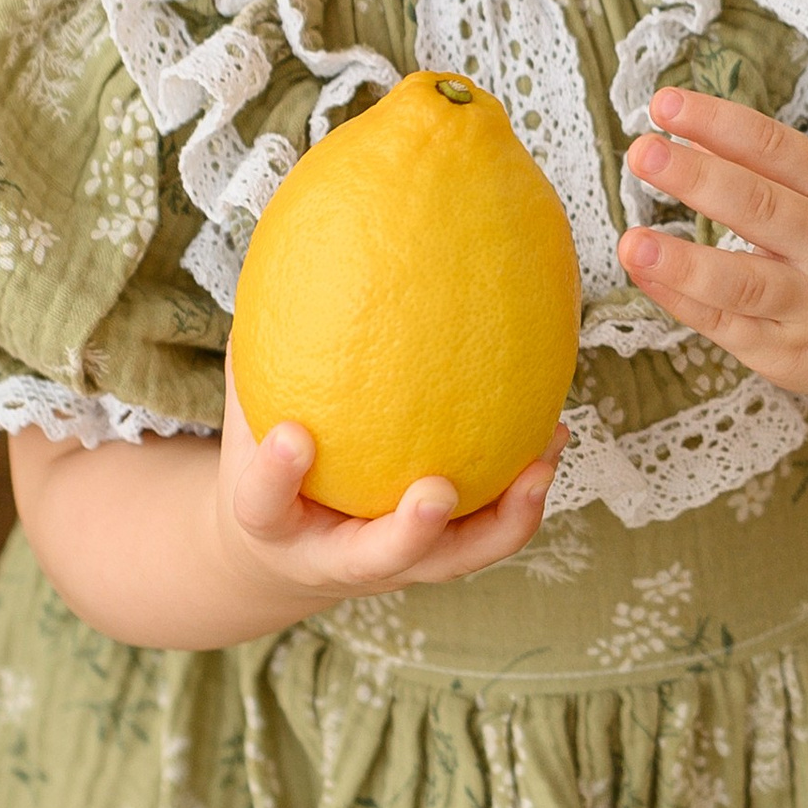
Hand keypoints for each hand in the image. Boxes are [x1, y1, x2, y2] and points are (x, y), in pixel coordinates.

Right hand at [216, 357, 563, 606]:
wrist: (287, 544)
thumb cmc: (269, 449)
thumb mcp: (253, 403)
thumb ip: (270, 343)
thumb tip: (297, 245)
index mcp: (270, 521)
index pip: (262, 503)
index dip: (275, 476)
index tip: (292, 436)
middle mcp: (336, 556)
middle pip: (374, 562)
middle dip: (409, 532)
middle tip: (436, 492)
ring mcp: (396, 562)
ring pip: (453, 559)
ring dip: (502, 518)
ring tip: (541, 461)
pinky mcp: (440, 553)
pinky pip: (489, 532)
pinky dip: (524, 493)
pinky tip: (554, 434)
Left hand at [618, 85, 807, 407]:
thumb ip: (766, 168)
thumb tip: (688, 134)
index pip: (775, 146)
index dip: (718, 122)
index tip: (666, 104)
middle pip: (758, 207)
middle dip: (696, 179)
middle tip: (642, 152)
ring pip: (742, 282)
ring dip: (682, 263)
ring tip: (631, 243)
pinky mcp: (788, 355)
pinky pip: (726, 326)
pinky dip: (680, 300)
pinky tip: (644, 275)